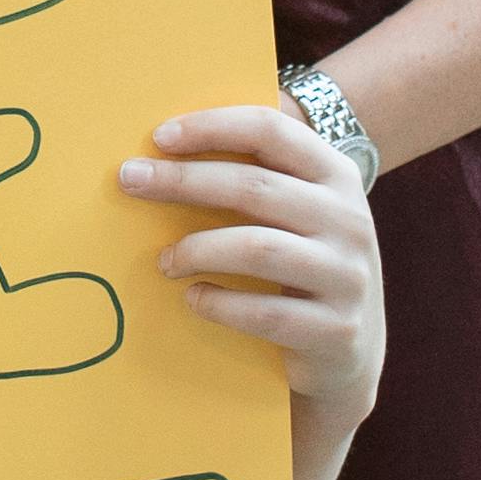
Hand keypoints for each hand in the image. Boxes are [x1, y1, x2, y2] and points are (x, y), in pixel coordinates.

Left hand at [118, 104, 383, 430]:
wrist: (349, 352)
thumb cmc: (302, 267)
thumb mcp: (297, 215)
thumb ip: (256, 179)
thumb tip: (165, 150)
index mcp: (337, 176)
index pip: (272, 131)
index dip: (213, 127)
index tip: (159, 136)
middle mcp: (350, 220)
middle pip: (255, 187)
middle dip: (184, 180)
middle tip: (130, 180)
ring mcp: (347, 276)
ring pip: (258, 248)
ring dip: (197, 249)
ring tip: (164, 260)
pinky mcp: (335, 330)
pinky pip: (263, 312)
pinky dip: (218, 303)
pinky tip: (193, 298)